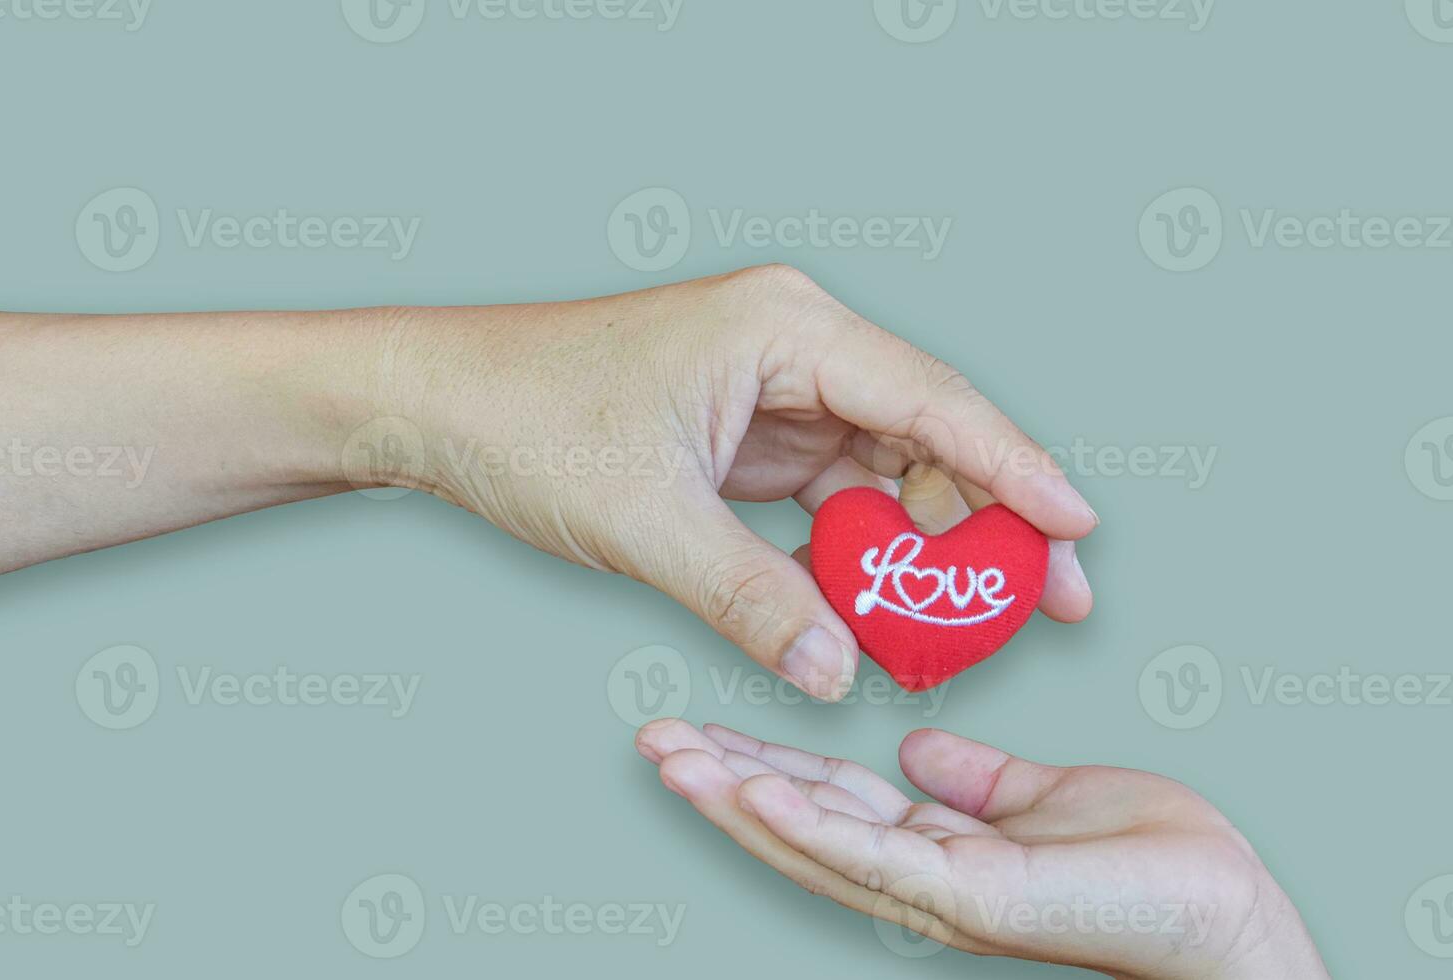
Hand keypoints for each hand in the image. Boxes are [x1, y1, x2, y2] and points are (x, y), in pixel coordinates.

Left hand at [389, 265, 1097, 698]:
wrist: (438, 401)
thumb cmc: (526, 421)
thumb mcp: (644, 519)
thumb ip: (749, 597)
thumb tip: (834, 671)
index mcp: (785, 329)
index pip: (931, 398)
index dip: (1015, 468)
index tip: (1079, 528)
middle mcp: (795, 347)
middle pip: (926, 434)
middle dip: (987, 519)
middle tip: (1052, 600)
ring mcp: (775, 392)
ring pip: (885, 471)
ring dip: (925, 545)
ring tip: (974, 624)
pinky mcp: (750, 437)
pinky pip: (832, 496)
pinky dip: (861, 552)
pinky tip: (887, 608)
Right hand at [634, 719, 1327, 978]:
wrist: (1227, 910)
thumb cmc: (1152, 861)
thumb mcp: (1040, 795)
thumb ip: (975, 779)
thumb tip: (917, 748)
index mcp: (937, 848)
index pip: (829, 801)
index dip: (762, 764)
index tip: (704, 728)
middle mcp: (923, 877)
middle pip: (801, 825)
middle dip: (723, 783)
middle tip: (651, 740)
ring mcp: (940, 894)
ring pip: (816, 844)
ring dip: (738, 801)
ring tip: (672, 758)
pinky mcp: (971, 900)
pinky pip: (872, 859)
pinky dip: (806, 826)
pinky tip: (752, 792)